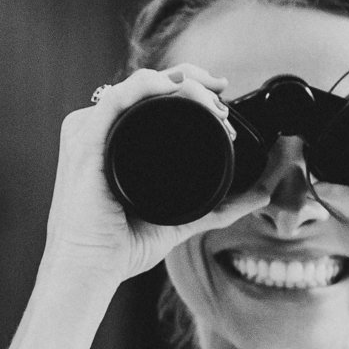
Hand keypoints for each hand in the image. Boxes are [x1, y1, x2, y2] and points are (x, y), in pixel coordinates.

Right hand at [43, 66, 267, 289]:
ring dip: (179, 83)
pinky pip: (116, 98)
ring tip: (210, 103)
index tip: (222, 102)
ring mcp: (91, 132)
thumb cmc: (120, 248)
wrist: (90, 268)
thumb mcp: (182, 219)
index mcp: (116, 141)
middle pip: (149, 83)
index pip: (154, 96)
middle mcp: (101, 130)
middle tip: (221, 101)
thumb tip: (262, 195)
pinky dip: (147, 86)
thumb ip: (221, 207)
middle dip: (192, 80)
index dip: (190, 87)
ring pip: (139, 85)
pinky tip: (172, 87)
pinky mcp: (85, 140)